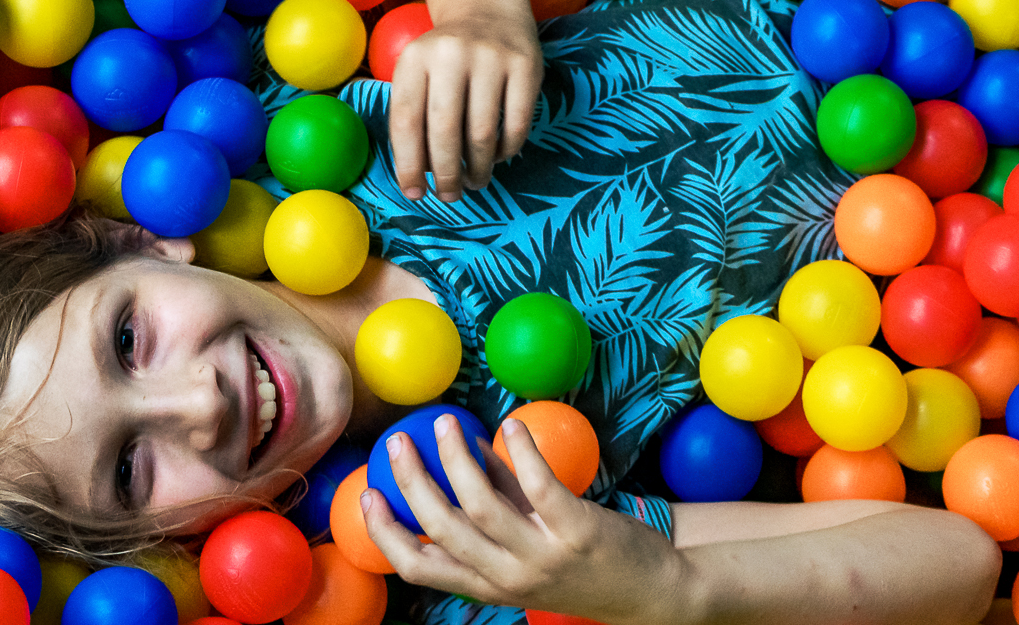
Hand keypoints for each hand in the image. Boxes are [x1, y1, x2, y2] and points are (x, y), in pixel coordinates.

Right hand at [361, 415, 697, 624]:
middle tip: (398, 443)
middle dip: (411, 484)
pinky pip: (538, 487)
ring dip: (455, 460)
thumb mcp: (529, 543)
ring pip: (480, 507)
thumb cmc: (585, 565)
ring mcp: (542, 556)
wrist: (652, 594)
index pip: (420, 567)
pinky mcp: (577, 532)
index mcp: (489, 585)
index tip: (367, 495)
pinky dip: (519, 453)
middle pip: (441, 529)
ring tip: (443, 424)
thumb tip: (460, 453)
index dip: (386, 533)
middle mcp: (509, 577)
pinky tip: (510, 425)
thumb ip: (497, 503)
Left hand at [388, 4, 542, 201]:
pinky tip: (499, 157)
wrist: (487, 9)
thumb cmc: (445, 59)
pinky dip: (507, 149)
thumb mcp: (417, 72)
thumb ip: (411, 116)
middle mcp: (450, 54)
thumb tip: (415, 180)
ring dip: (478, 168)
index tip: (415, 193)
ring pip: (482, 132)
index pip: (405, 121)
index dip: (408, 164)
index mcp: (414, 58)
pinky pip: (517, 122)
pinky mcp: (525, 64)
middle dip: (446, 174)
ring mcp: (491, 57)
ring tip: (475, 181)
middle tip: (450, 195)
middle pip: (444, 130)